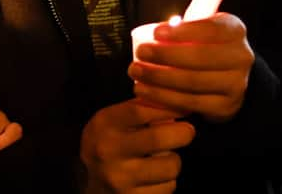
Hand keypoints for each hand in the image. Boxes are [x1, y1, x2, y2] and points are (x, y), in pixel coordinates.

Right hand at [80, 98, 194, 193]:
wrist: (94, 187)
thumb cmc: (108, 145)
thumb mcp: (113, 122)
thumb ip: (138, 109)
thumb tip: (172, 96)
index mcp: (104, 126)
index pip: (140, 110)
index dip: (168, 106)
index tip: (184, 106)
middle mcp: (109, 151)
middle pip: (159, 137)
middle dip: (182, 133)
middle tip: (187, 131)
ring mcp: (121, 179)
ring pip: (169, 166)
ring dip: (174, 160)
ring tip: (164, 158)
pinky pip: (168, 188)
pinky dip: (168, 182)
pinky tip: (156, 177)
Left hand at [130, 12, 254, 122]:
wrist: (228, 78)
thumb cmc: (208, 42)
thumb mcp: (208, 19)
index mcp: (236, 31)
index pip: (211, 30)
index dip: (184, 32)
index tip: (155, 31)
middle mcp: (242, 58)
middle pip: (200, 59)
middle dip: (166, 56)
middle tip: (139, 53)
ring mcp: (235, 86)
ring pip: (193, 83)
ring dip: (159, 79)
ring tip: (135, 71)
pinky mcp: (224, 108)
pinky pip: (191, 103)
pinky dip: (164, 97)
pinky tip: (143, 90)